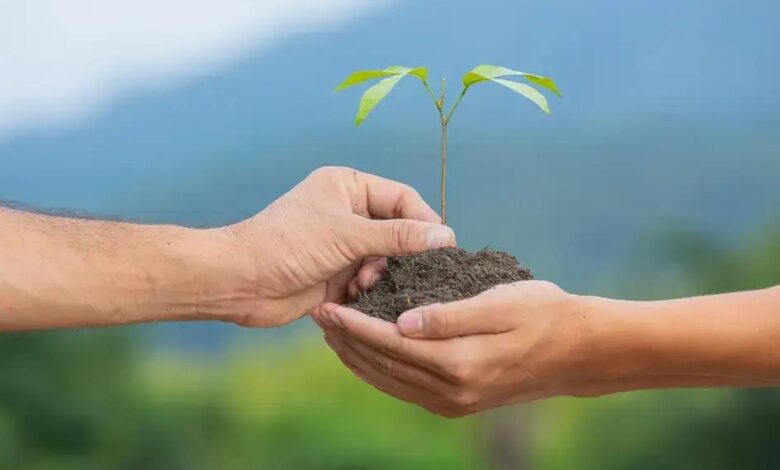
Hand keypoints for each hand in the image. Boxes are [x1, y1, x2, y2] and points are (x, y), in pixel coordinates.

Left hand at [222, 167, 455, 326]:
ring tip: (365, 283)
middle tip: (410, 272)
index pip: (403, 198)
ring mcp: (342, 244)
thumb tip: (445, 237)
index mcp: (348, 187)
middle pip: (397, 230)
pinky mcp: (337, 273)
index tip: (445, 247)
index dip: (425, 221)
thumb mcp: (346, 235)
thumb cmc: (287, 245)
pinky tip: (355, 296)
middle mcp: (348, 212)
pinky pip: (369, 280)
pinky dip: (368, 289)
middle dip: (401, 253)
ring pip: (385, 259)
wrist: (241, 281)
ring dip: (381, 273)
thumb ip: (398, 236)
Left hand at [313, 281, 595, 416]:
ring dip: (358, 357)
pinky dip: (380, 370)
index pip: (390, 343)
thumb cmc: (543, 313)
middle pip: (383, 365)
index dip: (355, 325)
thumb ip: (449, 315)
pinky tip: (367, 353)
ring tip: (334, 333)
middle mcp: (451, 390)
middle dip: (347, 340)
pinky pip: (405, 388)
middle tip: (320, 315)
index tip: (328, 307)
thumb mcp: (500, 303)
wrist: (577, 352)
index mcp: (459, 363)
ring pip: (390, 380)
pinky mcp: (457, 402)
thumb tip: (401, 321)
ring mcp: (453, 401)